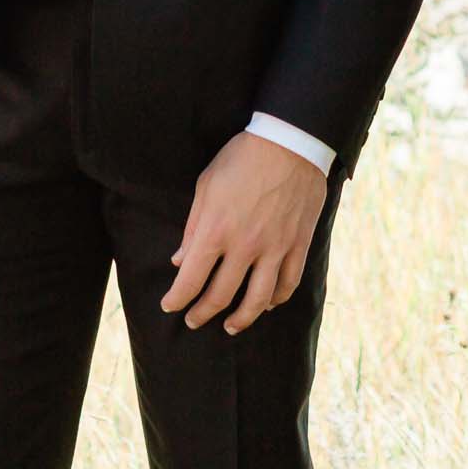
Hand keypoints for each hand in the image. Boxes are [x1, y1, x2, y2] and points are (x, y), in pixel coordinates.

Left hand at [161, 131, 326, 335]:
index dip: (177, 299)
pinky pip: (288, 284)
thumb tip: (180, 259)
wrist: (290, 140)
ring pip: (257, 300)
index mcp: (216, 229)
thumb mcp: (207, 185)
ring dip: (241, 320)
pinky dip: (276, 300)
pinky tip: (267, 304)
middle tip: (194, 321)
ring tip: (230, 327)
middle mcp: (245, 245)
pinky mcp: (298, 244)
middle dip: (202, 313)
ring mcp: (275, 247)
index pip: (190, 279)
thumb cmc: (242, 157)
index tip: (169, 306)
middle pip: (221, 296)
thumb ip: (193, 226)